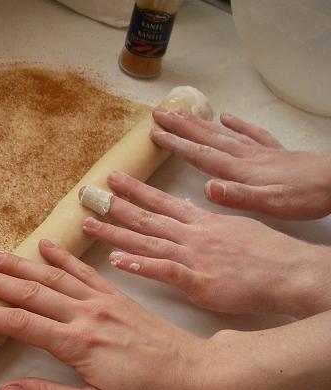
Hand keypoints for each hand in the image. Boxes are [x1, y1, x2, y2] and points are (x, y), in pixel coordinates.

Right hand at [0, 241, 211, 389]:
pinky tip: (44, 244)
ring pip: (53, 277)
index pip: (20, 323)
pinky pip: (84, 271)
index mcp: (78, 344)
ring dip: (19, 264)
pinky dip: (62, 257)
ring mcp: (103, 301)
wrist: (201, 376)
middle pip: (30, 291)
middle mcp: (86, 315)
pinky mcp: (118, 297)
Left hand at [82, 171, 330, 317]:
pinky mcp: (196, 279)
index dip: (135, 190)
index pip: (161, 202)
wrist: (289, 272)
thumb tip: (192, 207)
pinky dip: (138, 265)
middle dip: (114, 204)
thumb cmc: (267, 255)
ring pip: (145, 241)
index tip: (113, 178)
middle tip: (86, 193)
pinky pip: (161, 270)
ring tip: (88, 225)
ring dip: (114, 233)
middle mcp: (191, 235)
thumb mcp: (235, 228)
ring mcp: (191, 256)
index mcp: (201, 223)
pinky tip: (116, 262)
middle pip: (145, 217)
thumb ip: (209, 220)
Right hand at [150, 108, 330, 218]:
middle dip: (180, 127)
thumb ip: (237, 196)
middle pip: (207, 138)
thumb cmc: (305, 197)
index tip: (155, 134)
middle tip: (158, 114)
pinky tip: (227, 117)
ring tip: (181, 113)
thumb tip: (206, 188)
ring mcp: (260, 152)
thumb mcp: (270, 205)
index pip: (201, 155)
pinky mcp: (275, 152)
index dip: (176, 145)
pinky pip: (252, 134)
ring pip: (223, 133)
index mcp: (240, 171)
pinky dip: (237, 124)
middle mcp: (246, 157)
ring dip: (199, 123)